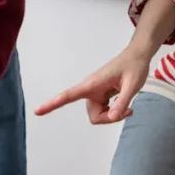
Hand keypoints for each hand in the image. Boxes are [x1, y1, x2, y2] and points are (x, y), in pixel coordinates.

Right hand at [35, 45, 151, 123]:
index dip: (52, 104)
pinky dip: (114, 112)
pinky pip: (103, 112)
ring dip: (113, 115)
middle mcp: (90, 90)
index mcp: (91, 85)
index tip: (37, 112)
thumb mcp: (132, 84)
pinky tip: (124, 104)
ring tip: (127, 105)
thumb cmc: (134, 66)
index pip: (68, 96)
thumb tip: (112, 118)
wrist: (137, 56)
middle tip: (127, 110)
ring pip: (99, 116)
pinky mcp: (100, 96)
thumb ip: (122, 102)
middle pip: (94, 116)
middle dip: (109, 118)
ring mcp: (95, 94)